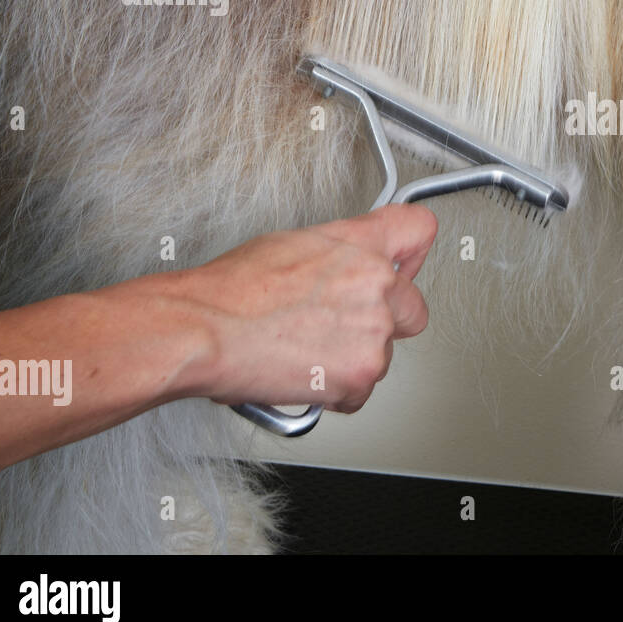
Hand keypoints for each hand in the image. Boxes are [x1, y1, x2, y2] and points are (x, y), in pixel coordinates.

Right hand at [156, 204, 437, 412]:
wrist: (204, 330)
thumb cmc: (233, 291)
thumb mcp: (293, 244)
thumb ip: (338, 251)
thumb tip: (347, 260)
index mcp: (361, 245)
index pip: (419, 230)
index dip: (411, 253)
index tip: (405, 264)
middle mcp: (378, 283)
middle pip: (413, 309)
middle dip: (385, 322)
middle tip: (343, 328)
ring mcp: (374, 330)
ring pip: (384, 353)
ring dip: (353, 358)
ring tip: (305, 350)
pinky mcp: (362, 373)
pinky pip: (361, 391)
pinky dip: (336, 391)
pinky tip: (304, 372)